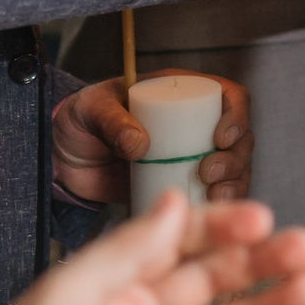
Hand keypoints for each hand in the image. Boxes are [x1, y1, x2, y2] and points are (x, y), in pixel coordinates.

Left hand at [53, 68, 253, 205]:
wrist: (64, 160)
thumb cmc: (80, 121)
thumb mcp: (90, 110)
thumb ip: (111, 120)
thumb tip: (140, 144)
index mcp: (183, 94)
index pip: (230, 97)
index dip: (237, 115)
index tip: (220, 137)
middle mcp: (198, 124)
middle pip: (241, 138)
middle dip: (234, 157)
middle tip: (207, 172)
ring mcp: (194, 158)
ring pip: (236, 169)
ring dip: (234, 183)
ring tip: (213, 195)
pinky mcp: (184, 187)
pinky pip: (214, 195)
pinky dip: (220, 204)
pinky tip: (210, 210)